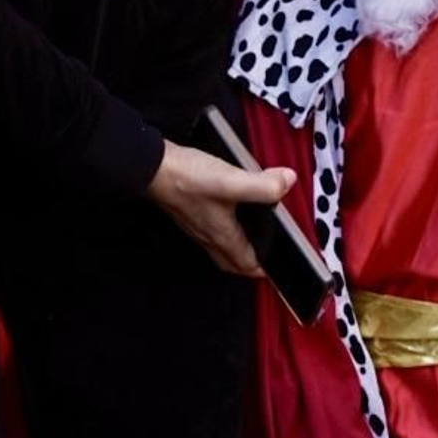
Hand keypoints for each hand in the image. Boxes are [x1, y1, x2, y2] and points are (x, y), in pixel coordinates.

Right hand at [147, 139, 295, 277]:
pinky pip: (208, 228)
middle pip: (230, 260)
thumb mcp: (231, 181)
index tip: (275, 271)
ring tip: (247, 242)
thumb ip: (263, 185)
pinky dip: (221, 229)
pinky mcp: (187, 209)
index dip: (262, 270)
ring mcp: (195, 223)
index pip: (245, 264)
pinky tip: (225, 213)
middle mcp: (207, 234)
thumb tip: (288, 182)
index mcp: (222, 235)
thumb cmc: (186, 178)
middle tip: (260, 264)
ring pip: (218, 246)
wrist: (150, 167)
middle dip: (246, 266)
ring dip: (234, 248)